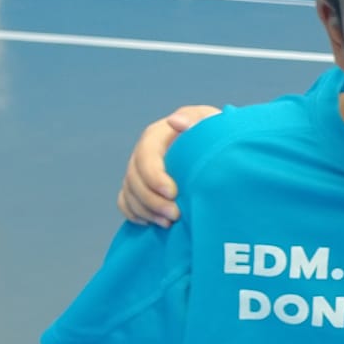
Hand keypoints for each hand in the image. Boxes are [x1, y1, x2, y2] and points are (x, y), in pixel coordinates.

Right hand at [117, 105, 217, 224]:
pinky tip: (152, 223)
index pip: (146, 156)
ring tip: (168, 223)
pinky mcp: (139, 187)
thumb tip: (174, 121)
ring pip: (129, 192)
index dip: (154, 177)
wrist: (218, 150)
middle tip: (174, 215)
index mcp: (156, 135)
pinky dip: (135, 214)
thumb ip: (195, 120)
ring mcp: (139, 171)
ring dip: (146, 210)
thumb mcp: (210, 123)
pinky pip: (126, 201)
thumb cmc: (215, 134)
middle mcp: (143, 153)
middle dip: (151, 200)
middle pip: (134, 178)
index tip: (173, 193)